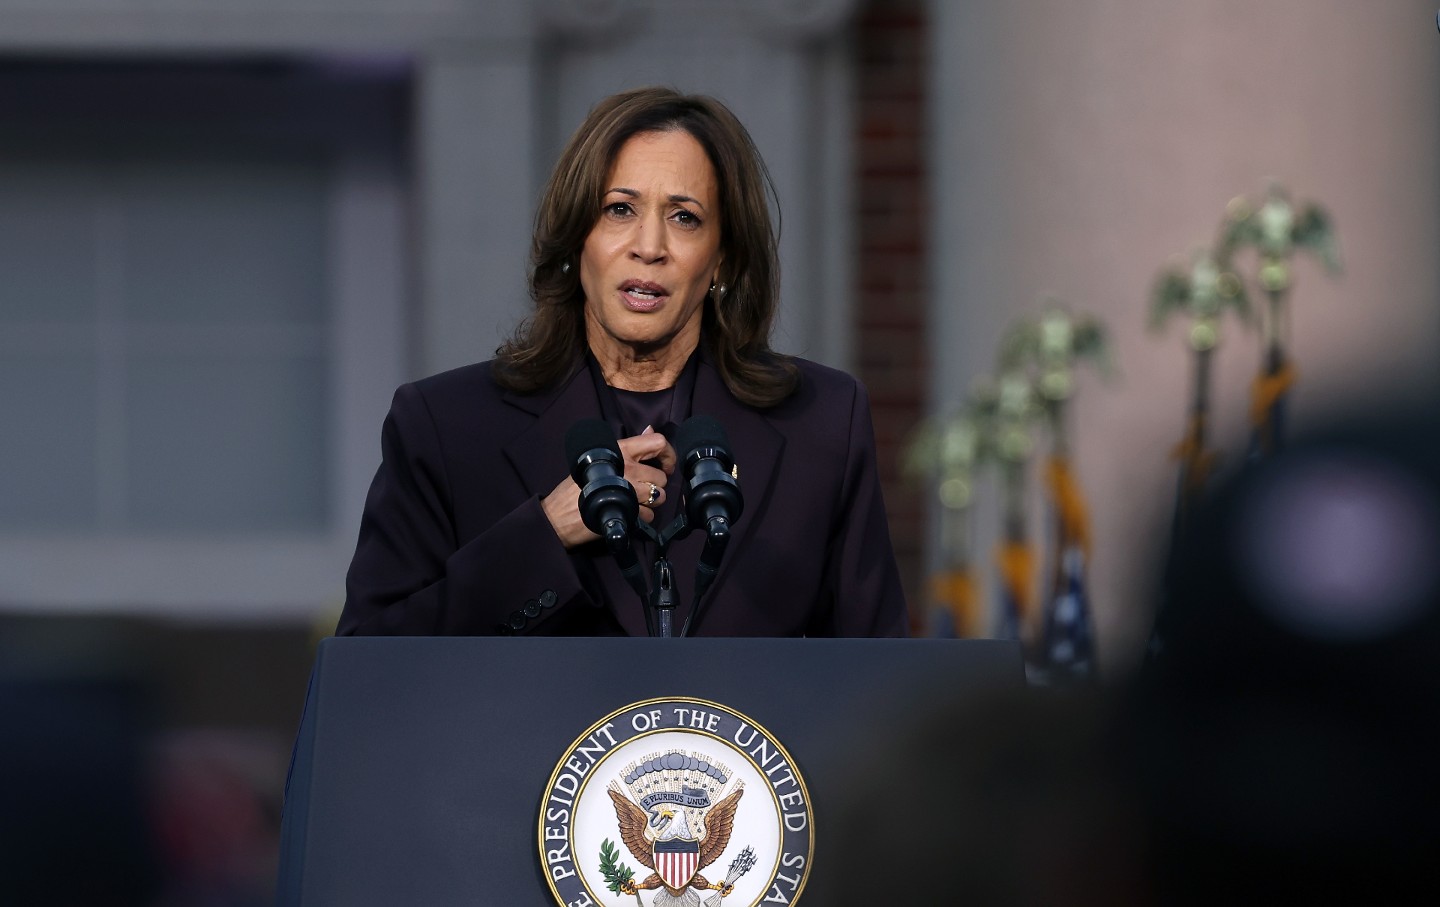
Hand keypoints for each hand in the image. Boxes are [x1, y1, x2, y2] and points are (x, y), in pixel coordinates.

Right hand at [542, 425, 675, 547]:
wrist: (560, 514)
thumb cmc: (578, 484)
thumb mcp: (600, 455)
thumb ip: (629, 446)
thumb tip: (650, 430)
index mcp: (621, 450)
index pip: (657, 442)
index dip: (668, 454)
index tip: (666, 465)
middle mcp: (628, 468)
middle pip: (661, 476)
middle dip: (655, 486)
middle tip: (641, 489)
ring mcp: (629, 490)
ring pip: (659, 496)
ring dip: (651, 502)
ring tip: (634, 502)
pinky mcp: (628, 511)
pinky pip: (650, 516)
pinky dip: (642, 518)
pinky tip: (628, 514)